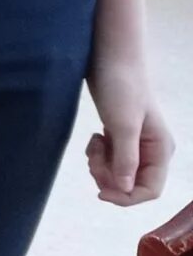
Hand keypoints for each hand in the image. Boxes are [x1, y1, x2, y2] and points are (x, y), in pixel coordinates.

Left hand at [86, 60, 172, 204]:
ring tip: (93, 142)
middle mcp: (152, 150)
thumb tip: (124, 188)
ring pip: (117, 173)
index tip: (100, 191)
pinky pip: (109, 159)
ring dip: (100, 165)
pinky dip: (98, 154)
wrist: (110, 58)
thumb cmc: (121, 87)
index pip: (150, 190)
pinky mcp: (121, 136)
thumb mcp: (123, 125)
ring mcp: (136, 144)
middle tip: (93, 157)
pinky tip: (94, 136)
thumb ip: (125, 158)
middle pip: (130, 184)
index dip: (126, 197)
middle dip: (108, 177)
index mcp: (161, 150)